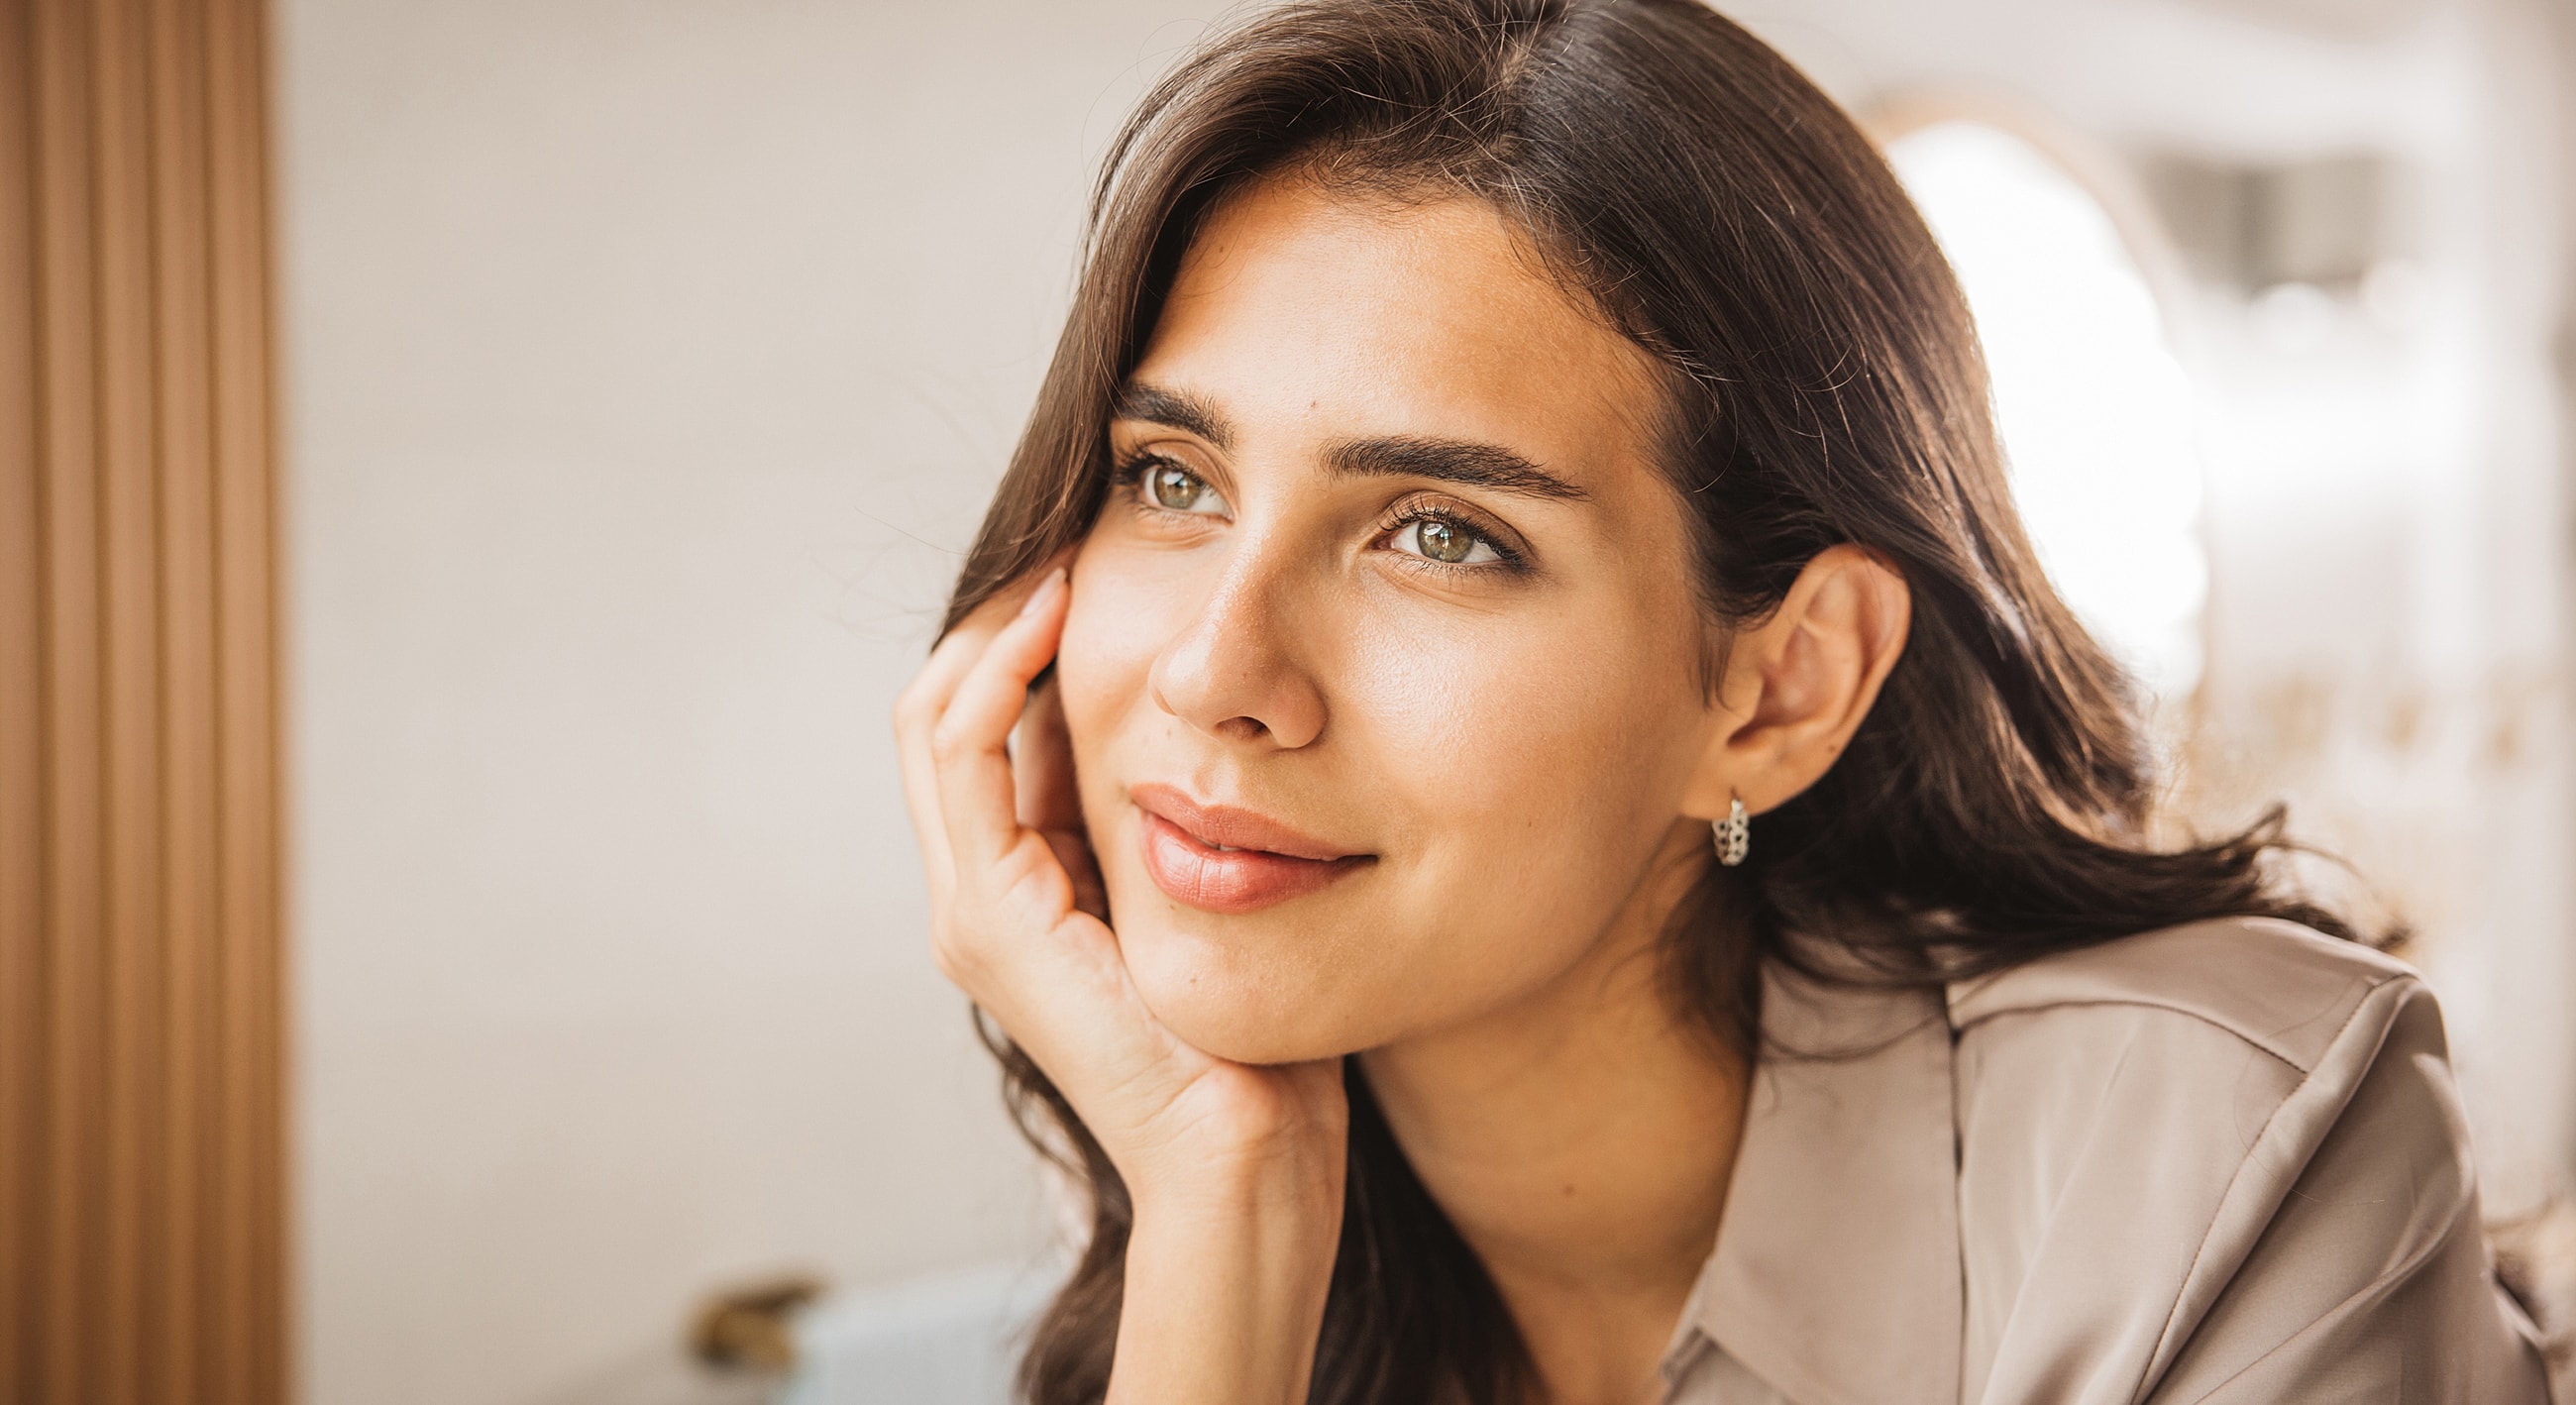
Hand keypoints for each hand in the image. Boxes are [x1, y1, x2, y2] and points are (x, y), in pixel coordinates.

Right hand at [892, 566, 1348, 1211]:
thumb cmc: (1258, 1041)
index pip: (987, 731)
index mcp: (1025, 890)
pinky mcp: (991, 920)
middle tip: (1070, 539)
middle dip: (1001, 617)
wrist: (1249, 1158)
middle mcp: (982, 897)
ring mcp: (975, 910)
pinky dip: (997, 675)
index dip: (1026, 640)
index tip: (1096, 564)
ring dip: (994, 628)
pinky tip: (1056, 619)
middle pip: (946, 712)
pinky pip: (964, 758)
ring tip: (1062, 559)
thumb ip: (1188, 819)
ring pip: (937, 719)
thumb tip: (1221, 723)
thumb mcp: (1216, 892)